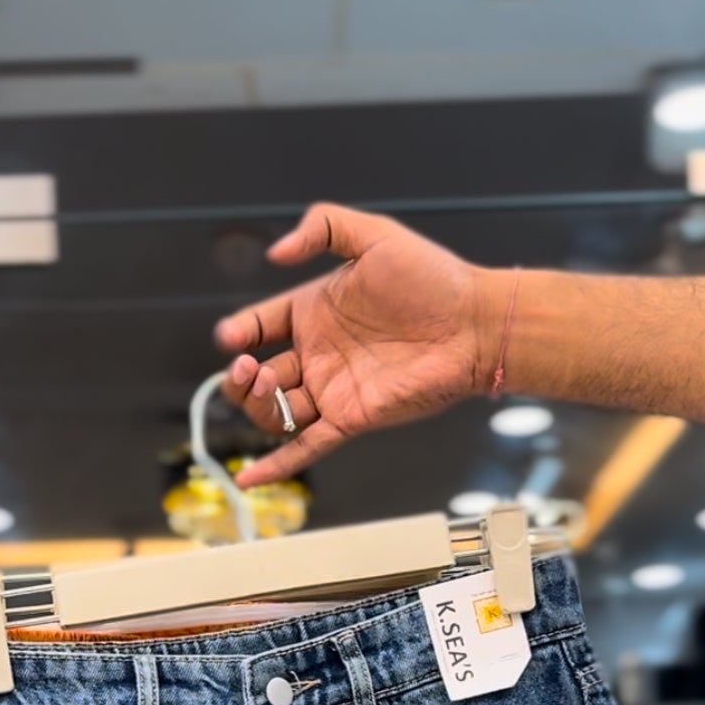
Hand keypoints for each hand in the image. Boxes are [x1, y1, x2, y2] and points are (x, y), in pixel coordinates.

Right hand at [215, 204, 492, 486]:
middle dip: (242, 376)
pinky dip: (277, 465)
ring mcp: (332, 390)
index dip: (239, 333)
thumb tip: (277, 252)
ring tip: (263, 386)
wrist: (473, 325)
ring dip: (256, 406)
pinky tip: (248, 479)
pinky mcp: (350, 419)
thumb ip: (324, 225)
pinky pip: (306, 447)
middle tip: (249, 367)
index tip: (231, 336)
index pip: (260, 325)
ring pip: (275, 411)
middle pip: (259, 376)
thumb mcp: (374, 234)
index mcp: (315, 312)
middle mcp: (318, 354)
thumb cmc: (433, 279)